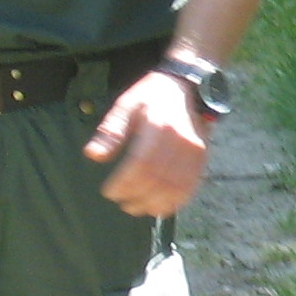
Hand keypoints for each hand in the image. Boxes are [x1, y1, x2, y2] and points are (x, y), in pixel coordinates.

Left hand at [86, 70, 212, 216]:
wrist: (185, 87)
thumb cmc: (150, 97)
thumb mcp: (125, 106)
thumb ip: (111, 131)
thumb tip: (93, 155)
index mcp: (159, 126)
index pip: (141, 163)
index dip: (124, 182)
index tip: (109, 191)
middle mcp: (181, 140)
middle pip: (158, 179)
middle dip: (136, 196)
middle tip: (121, 202)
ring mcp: (195, 151)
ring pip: (175, 187)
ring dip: (154, 204)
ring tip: (137, 208)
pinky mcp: (202, 159)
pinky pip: (190, 187)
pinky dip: (174, 202)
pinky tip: (159, 207)